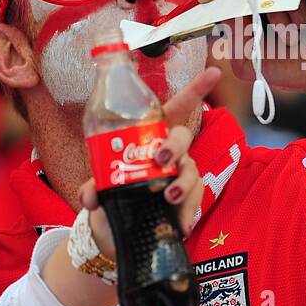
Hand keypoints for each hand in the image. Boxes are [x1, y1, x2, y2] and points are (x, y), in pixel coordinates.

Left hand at [79, 66, 221, 258]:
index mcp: (149, 140)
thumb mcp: (98, 188)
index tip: (214, 73)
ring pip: (192, 171)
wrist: (113, 233)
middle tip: (161, 158)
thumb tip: (91, 196)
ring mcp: (178, 178)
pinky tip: (182, 225)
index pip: (173, 110)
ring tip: (169, 196)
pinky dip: (188, 212)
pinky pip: (195, 201)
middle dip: (175, 145)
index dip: (195, 91)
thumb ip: (94, 188)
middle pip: (183, 138)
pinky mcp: (185, 203)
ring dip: (183, 183)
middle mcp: (168, 155)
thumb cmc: (111, 197)